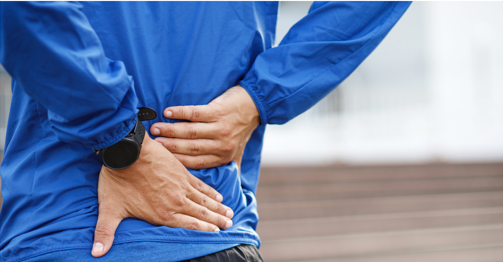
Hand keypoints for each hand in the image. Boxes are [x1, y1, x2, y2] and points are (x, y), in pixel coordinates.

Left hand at [91, 133, 233, 256]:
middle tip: (230, 225)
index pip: (190, 226)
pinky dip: (211, 192)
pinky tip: (218, 196)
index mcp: (162, 214)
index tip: (218, 234)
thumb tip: (96, 253)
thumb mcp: (109, 209)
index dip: (206, 231)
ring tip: (229, 213)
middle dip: (217, 221)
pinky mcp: (182, 172)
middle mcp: (176, 202)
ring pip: (205, 201)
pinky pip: (201, 185)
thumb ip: (105, 232)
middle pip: (202, 215)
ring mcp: (182, 186)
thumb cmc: (117, 180)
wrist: (127, 151)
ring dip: (218, 208)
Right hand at [150, 85, 259, 169]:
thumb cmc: (241, 129)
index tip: (161, 162)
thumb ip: (227, 166)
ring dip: (171, 130)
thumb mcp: (236, 151)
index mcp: (223, 157)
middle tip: (153, 145)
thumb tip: (220, 191)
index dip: (177, 162)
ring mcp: (221, 127)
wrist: (254, 106)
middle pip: (190, 148)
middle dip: (169, 147)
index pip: (196, 163)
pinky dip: (180, 113)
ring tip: (155, 129)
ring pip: (191, 132)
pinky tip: (168, 113)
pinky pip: (196, 113)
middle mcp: (222, 144)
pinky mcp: (218, 111)